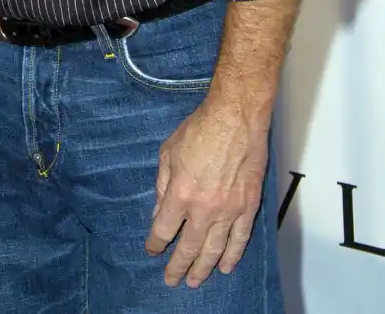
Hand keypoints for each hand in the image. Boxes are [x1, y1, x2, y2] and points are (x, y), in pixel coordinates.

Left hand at [145, 98, 267, 287]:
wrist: (235, 118)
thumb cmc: (199, 130)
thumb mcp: (168, 152)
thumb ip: (162, 184)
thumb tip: (159, 211)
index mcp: (180, 193)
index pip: (163, 228)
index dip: (156, 243)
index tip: (152, 251)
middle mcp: (204, 208)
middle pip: (188, 247)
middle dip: (177, 266)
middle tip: (171, 280)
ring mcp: (229, 210)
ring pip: (214, 249)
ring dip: (203, 268)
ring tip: (194, 281)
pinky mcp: (249, 206)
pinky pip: (240, 239)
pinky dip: (232, 255)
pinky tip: (225, 267)